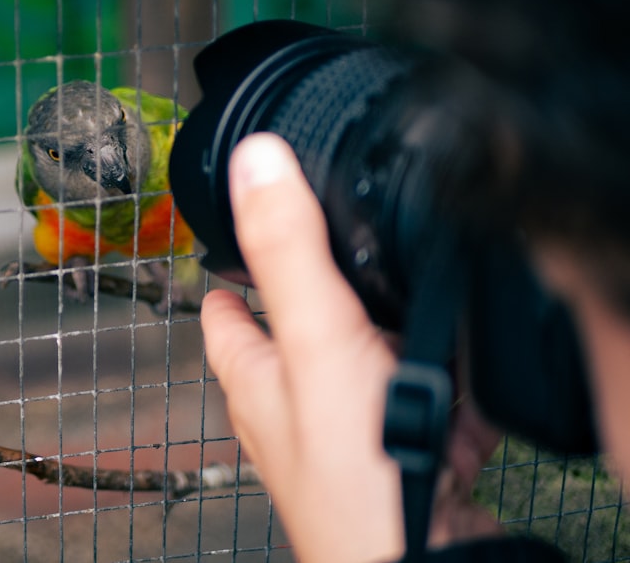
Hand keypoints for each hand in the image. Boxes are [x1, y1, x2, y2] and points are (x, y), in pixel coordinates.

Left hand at [201, 133, 500, 562]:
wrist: (428, 559)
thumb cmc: (354, 472)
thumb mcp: (314, 339)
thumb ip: (288, 251)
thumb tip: (255, 160)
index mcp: (254, 373)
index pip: (224, 307)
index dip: (228, 267)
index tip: (240, 230)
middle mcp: (293, 403)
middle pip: (299, 326)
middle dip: (326, 290)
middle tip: (351, 249)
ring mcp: (350, 430)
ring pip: (367, 362)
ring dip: (391, 338)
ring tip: (415, 309)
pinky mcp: (405, 454)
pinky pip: (423, 401)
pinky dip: (438, 385)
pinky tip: (458, 380)